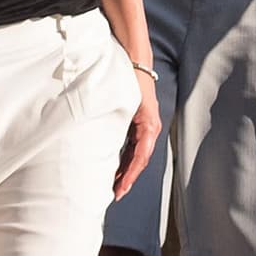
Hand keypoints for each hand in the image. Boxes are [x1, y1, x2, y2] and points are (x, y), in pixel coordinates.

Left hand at [112, 80, 160, 200]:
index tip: (120, 188)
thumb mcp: (126, 101)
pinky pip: (134, 146)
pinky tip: (117, 166)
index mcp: (149, 126)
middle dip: (128, 178)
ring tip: (115, 186)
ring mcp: (146, 126)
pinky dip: (127, 159)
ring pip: (137, 155)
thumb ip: (118, 120)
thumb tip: (105, 142)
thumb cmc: (130, 78)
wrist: (135, 60)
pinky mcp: (139, 123)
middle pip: (140, 160)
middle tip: (115, 194)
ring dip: (127, 170)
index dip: (130, 174)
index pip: (140, 157)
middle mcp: (150, 128)